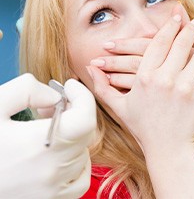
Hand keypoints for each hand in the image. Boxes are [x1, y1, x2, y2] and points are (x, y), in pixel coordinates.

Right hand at [0, 74, 95, 198]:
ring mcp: (51, 190)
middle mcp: (51, 171)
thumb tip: (54, 96)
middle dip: (74, 109)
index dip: (83, 96)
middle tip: (51, 103)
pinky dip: (76, 160)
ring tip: (48, 126)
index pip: (85, 119)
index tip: (70, 86)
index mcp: (38, 145)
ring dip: (73, 133)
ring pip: (83, 153)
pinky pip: (79, 178)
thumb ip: (26, 90)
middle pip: (85, 133)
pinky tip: (56, 151)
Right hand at [88, 15, 193, 154]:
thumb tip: (88, 68)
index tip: (175, 17)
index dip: (168, 27)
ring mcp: (185, 88)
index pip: (158, 43)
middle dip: (186, 29)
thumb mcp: (119, 106)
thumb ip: (102, 86)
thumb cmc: (143, 127)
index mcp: (144, 78)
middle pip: (179, 45)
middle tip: (190, 21)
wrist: (167, 150)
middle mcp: (165, 79)